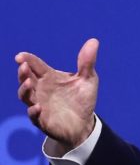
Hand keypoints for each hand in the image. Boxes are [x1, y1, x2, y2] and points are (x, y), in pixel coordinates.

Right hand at [15, 39, 99, 155]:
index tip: (21, 56)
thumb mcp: (88, 79)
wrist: (85, 123)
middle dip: (23, 73)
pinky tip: (37, 107)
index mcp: (50, 77)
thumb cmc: (82, 99)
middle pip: (26, 79)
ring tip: (29, 83)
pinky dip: (34, 112)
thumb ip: (87, 62)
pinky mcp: (43, 120)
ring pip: (26, 96)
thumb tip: (94, 41)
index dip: (28, 60)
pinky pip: (34, 116)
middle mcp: (41, 90)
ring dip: (25, 90)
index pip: (36, 66)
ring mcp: (40, 104)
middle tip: (23, 66)